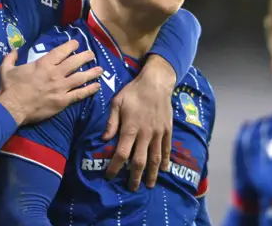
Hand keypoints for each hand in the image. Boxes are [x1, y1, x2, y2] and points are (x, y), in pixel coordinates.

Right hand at [0, 40, 102, 124]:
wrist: (12, 108)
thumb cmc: (9, 88)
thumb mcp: (6, 69)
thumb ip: (11, 58)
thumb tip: (14, 50)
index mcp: (43, 64)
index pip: (61, 51)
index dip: (70, 46)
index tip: (77, 43)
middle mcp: (55, 74)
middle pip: (75, 62)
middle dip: (85, 56)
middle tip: (92, 54)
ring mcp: (60, 88)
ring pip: (80, 77)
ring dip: (92, 72)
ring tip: (100, 69)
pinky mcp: (62, 101)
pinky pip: (79, 94)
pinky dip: (89, 90)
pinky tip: (97, 87)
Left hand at [104, 55, 174, 190]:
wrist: (156, 83)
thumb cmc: (133, 92)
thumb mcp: (117, 103)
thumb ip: (111, 122)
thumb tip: (104, 139)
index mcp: (130, 128)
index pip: (121, 153)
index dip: (115, 167)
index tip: (109, 176)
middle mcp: (145, 134)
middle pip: (139, 161)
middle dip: (135, 177)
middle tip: (131, 188)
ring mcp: (158, 133)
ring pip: (155, 159)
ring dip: (151, 174)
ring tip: (148, 185)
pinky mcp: (168, 131)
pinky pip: (167, 149)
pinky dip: (165, 161)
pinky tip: (163, 170)